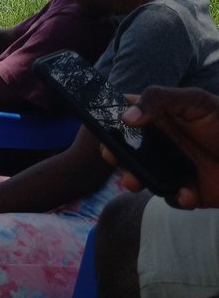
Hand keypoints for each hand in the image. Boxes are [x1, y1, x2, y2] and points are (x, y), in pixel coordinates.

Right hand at [120, 86, 218, 207]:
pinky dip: (177, 197)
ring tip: (134, 182)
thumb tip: (127, 116)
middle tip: (111, 156)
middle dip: (113, 154)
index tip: (102, 125)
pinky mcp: (186, 191)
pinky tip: (187, 193)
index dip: (110, 120)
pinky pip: (172, 198)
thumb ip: (159, 100)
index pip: (126, 116)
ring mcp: (171, 168)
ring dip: (134, 180)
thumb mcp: (195, 101)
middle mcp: (161, 143)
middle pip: (127, 149)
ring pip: (142, 176)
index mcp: (159, 117)